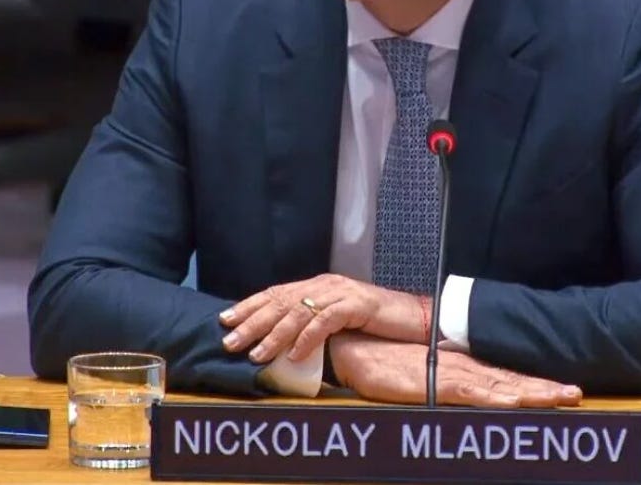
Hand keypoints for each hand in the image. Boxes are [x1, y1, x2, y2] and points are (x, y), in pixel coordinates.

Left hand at [220, 274, 427, 363]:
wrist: (415, 316)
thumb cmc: (376, 323)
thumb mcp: (339, 320)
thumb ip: (313, 323)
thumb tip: (280, 342)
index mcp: (318, 285)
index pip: (276, 292)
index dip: (249, 305)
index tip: (225, 320)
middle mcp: (326, 284)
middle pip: (281, 301)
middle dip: (252, 321)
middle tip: (230, 340)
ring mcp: (341, 292)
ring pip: (299, 311)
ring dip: (275, 335)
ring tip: (256, 354)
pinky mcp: (357, 305)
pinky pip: (326, 321)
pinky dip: (308, 338)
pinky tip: (295, 354)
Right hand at [329, 333, 582, 407]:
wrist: (357, 347)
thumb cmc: (386, 361)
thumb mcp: (424, 375)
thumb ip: (448, 381)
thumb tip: (472, 390)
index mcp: (463, 366)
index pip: (505, 377)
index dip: (534, 383)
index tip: (563, 389)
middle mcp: (463, 368)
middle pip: (511, 380)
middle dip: (544, 388)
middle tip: (576, 393)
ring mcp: (452, 375)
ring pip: (500, 386)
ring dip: (531, 392)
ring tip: (560, 397)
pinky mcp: (435, 384)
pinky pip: (471, 393)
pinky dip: (494, 397)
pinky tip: (513, 401)